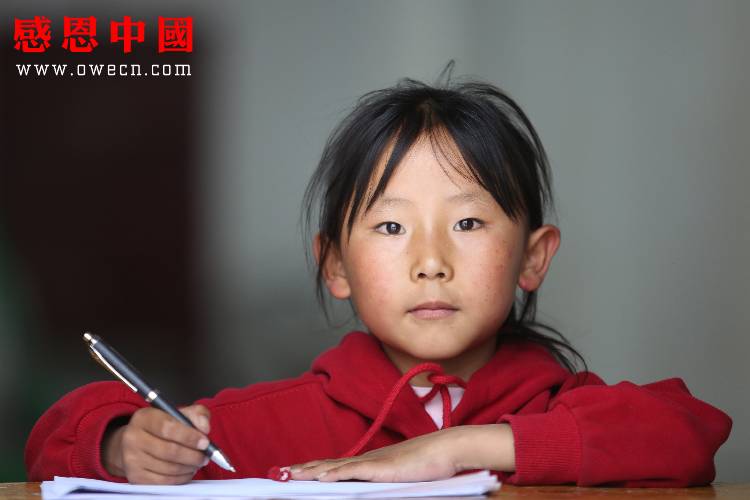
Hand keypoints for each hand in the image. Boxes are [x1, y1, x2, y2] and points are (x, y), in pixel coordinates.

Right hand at [102, 404, 210, 483]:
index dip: (189, 436)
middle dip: (193, 456)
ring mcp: (132, 459)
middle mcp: (133, 438)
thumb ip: (197, 414)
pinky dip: (181, 478)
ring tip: (198, 462)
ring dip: (189, 467)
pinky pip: (164, 481)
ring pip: (169, 468)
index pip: (168, 428)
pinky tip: (188, 471)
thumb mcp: (179, 413)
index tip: (205, 442)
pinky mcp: (135, 477)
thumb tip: (205, 427)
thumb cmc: (162, 427)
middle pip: (169, 451)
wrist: (136, 443)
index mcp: (144, 418)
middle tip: (206, 456)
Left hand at [288, 424, 514, 481]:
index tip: (295, 472)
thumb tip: (371, 487)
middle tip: (280, 473)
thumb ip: (384, 482)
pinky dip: (334, 474)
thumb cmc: (431, 464)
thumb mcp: (402, 477)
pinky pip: (353, 471)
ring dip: (310, 470)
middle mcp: (368, 459)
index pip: (336, 465)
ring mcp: (374, 462)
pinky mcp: (382, 468)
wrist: (448, 448)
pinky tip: (319, 477)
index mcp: (371, 462)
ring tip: (290, 475)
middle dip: (303, 469)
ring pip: (335, 466)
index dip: (314, 468)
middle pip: (328, 464)